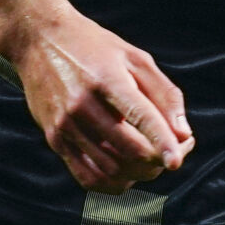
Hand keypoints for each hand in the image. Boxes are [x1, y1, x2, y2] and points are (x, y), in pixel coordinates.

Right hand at [0, 7, 194, 193]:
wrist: (40, 41)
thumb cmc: (96, 48)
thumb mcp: (136, 58)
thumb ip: (165, 94)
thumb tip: (184, 135)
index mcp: (108, 78)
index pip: (140, 116)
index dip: (162, 142)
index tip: (177, 161)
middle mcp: (82, 104)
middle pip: (128, 150)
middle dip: (158, 160)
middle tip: (174, 154)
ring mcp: (65, 124)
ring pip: (110, 170)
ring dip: (139, 174)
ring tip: (153, 160)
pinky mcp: (54, 139)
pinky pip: (86, 177)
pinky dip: (113, 184)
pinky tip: (128, 173)